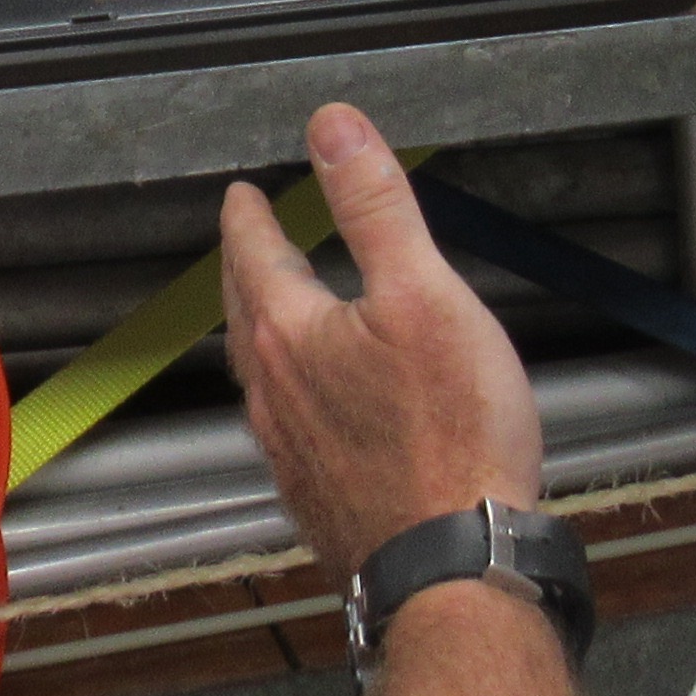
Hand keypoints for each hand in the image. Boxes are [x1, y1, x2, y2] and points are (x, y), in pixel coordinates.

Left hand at [217, 105, 542, 579]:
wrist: (456, 567)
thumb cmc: (452, 436)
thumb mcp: (425, 294)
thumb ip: (375, 207)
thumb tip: (333, 128)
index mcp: (290, 334)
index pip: (253, 254)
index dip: (247, 217)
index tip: (240, 196)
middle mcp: (274, 394)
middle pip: (245, 314)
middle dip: (244, 271)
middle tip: (248, 245)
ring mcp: (292, 452)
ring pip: (261, 374)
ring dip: (262, 332)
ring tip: (277, 314)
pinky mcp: (318, 498)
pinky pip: (287, 426)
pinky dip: (290, 392)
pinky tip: (317, 406)